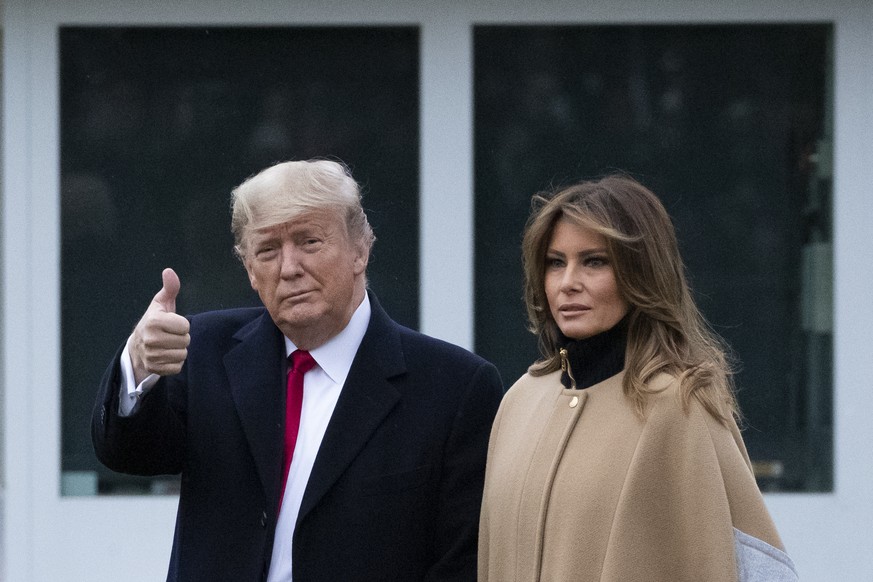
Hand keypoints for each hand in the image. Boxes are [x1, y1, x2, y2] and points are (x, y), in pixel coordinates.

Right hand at [129, 268, 190, 384]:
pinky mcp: (154, 368)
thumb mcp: (161, 303)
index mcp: (153, 321)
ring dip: (178, 350)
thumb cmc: (154, 321)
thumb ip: (169, 288)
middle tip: (169, 335)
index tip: (171, 324)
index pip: (185, 326)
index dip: (181, 325)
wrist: (137, 346)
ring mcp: (151, 356)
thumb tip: (169, 271)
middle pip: (186, 341)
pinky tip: (165, 356)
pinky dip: (174, 363)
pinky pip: (177, 367)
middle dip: (181, 338)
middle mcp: (150, 339)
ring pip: (182, 354)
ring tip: (167, 345)